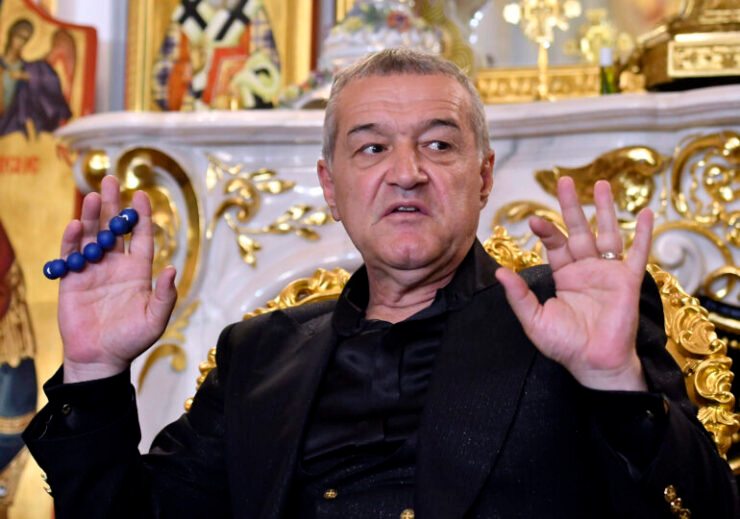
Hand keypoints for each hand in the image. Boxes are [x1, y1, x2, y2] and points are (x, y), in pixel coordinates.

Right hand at [58, 176, 177, 382]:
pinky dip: (73, 239)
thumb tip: (171, 268)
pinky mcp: (72, 280)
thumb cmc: (131, 340)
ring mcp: (93, 270)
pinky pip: (72, 254)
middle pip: (115, 228)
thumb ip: (165, 294)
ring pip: (93, 236)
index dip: (141, 216)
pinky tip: (77, 224)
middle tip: (110, 179)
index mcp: (138, 271)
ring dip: (93, 216)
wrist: (100, 359)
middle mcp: (116, 265)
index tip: (141, 193)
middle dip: (113, 204)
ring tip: (94, 196)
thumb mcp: (156, 319)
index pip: (142, 237)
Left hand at [495, 177, 653, 390]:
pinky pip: (638, 253)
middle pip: (579, 229)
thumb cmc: (565, 344)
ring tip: (603, 184)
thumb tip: (499, 272)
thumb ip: (518, 295)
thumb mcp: (534, 319)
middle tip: (565, 180)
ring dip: (606, 210)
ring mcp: (608, 272)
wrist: (594, 364)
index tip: (535, 220)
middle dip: (572, 206)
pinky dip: (644, 233)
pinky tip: (648, 213)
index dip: (547, 230)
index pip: (555, 244)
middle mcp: (586, 268)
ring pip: (607, 233)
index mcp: (564, 275)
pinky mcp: (628, 281)